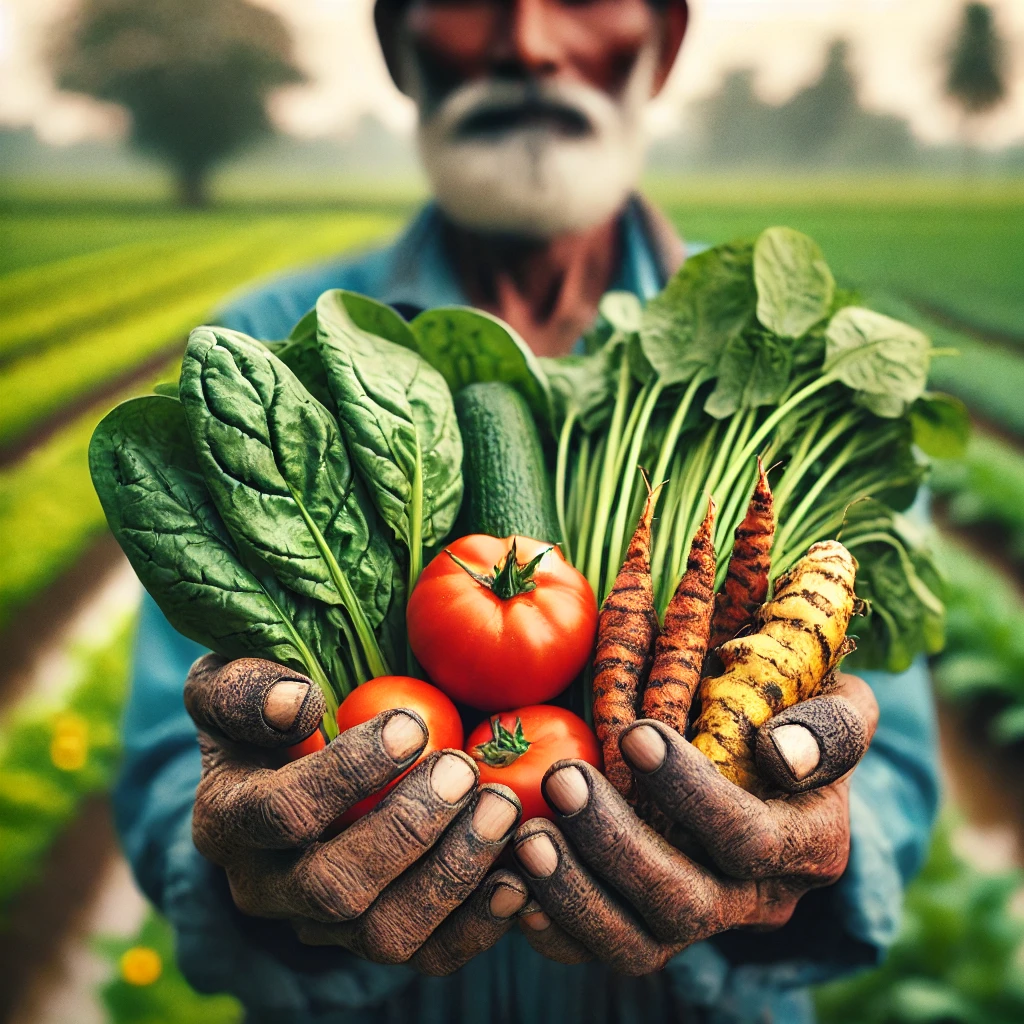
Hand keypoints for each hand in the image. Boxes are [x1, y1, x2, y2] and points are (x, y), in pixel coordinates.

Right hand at [184, 654, 527, 974]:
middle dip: (410, 829)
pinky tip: (516, 876)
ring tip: (502, 809)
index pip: (281, 814)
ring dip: (453, 873)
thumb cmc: (265, 711)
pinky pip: (428, 955)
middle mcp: (266, 887)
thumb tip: (297, 705)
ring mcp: (321, 924)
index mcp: (228, 820)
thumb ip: (246, 686)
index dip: (349, 774)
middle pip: (335, 889)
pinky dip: (478, 923)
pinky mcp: (374, 936)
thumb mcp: (232, 681)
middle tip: (464, 770)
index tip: (412, 725)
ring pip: (385, 934)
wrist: (285, 767)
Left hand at [511, 673, 877, 974]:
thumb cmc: (797, 711)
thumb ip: (830, 725)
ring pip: (639, 942)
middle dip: (619, 845)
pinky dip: (553, 925)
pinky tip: (510, 883)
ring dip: (577, 893)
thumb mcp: (839, 704)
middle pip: (687, 902)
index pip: (749, 839)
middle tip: (563, 780)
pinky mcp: (649, 925)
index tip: (636, 732)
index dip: (692, 793)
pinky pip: (598, 949)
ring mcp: (700, 920)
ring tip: (527, 836)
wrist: (768, 753)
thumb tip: (781, 754)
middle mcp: (756, 899)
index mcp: (808, 846)